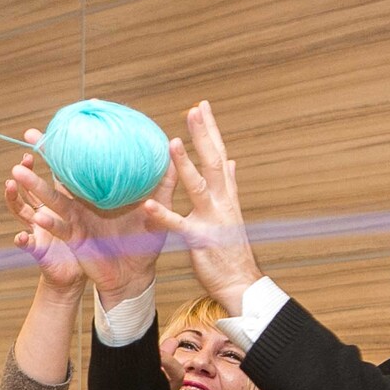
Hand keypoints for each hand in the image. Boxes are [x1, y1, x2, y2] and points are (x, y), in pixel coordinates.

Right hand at [10, 128, 176, 302]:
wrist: (136, 274)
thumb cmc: (145, 241)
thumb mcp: (158, 207)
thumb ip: (164, 181)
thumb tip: (172, 146)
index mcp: (100, 188)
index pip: (84, 157)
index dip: (78, 136)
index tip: (73, 111)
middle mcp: (83, 199)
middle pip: (58, 172)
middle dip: (42, 153)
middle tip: (29, 135)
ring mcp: (75, 218)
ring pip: (50, 199)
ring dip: (34, 186)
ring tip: (18, 173)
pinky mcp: (73, 238)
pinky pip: (58, 230)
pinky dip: (48, 224)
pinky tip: (38, 217)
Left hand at [141, 100, 263, 311]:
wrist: (240, 282)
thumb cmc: (231, 249)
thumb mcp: (231, 212)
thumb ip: (230, 185)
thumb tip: (233, 161)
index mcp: (227, 194)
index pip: (220, 155)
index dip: (211, 131)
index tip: (202, 106)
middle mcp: (223, 202)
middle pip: (215, 161)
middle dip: (204, 134)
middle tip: (194, 109)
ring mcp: (213, 219)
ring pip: (198, 186)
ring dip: (185, 164)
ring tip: (172, 142)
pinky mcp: (200, 240)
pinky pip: (179, 225)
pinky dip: (164, 214)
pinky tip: (148, 204)